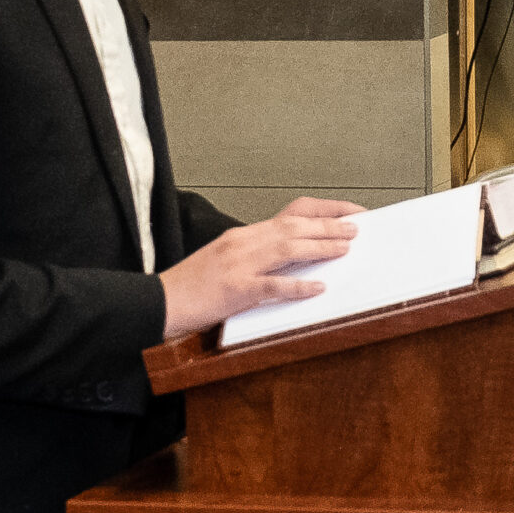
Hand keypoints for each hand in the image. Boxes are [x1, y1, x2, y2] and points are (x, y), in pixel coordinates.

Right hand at [159, 200, 363, 338]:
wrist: (158, 301)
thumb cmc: (188, 286)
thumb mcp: (223, 260)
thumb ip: (253, 255)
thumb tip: (290, 256)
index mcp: (240, 236)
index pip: (289, 213)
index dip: (323, 211)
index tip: (348, 213)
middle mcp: (241, 244)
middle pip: (293, 227)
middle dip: (328, 226)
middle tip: (355, 228)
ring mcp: (237, 266)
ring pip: (287, 248)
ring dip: (319, 247)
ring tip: (344, 248)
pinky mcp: (234, 290)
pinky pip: (271, 286)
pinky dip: (296, 286)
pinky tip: (316, 287)